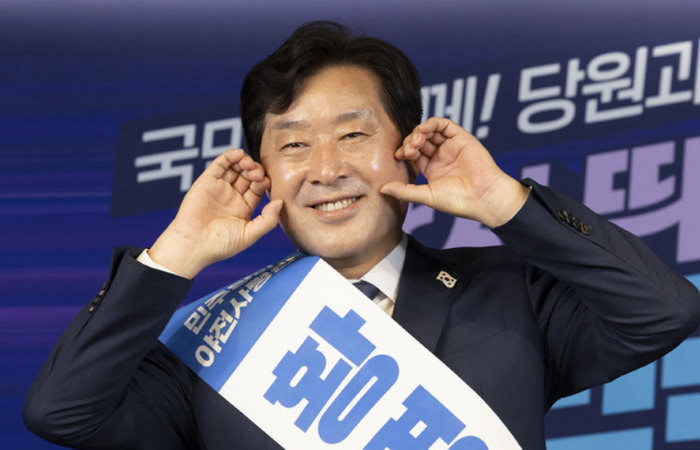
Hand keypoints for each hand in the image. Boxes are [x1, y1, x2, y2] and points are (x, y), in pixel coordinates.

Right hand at [149, 149, 282, 278]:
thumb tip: (280, 202)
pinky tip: (239, 154)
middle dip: (256, 171)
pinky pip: (220, 164)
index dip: (264, 182)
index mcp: (243, 209)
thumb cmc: (220, 244)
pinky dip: (230, 156)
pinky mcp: (207, 181)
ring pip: (236, 167)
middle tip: (257, 173)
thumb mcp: (250, 234)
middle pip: (248, 176)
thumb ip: (268, 219)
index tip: (266, 183)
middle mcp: (232, 197)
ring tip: (249, 164)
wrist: (194, 244)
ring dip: (245, 161)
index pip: (258, 188)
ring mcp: (220, 188)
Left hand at [380, 117, 528, 227]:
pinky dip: (432, 123)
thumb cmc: (457, 201)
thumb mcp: (426, 196)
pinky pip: (444, 125)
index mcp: (433, 171)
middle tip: (408, 150)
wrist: (483, 197)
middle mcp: (441, 157)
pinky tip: (424, 129)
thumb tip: (381, 189)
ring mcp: (451, 147)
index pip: (413, 154)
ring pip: (430, 132)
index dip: (404, 152)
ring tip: (416, 141)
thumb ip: (404, 191)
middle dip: (410, 142)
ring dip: (419, 132)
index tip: (398, 156)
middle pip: (420, 141)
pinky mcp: (462, 139)